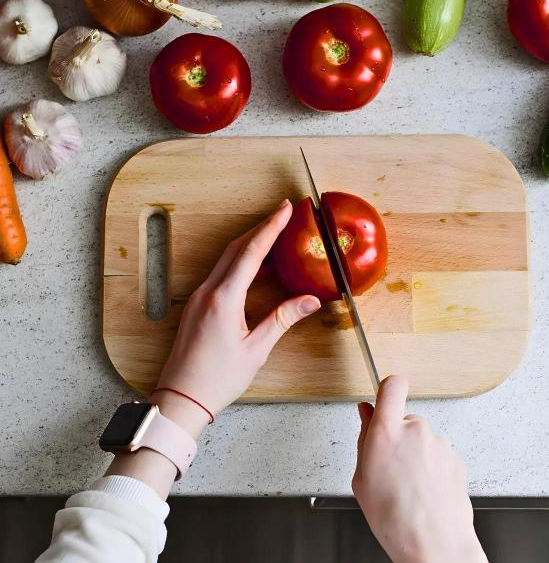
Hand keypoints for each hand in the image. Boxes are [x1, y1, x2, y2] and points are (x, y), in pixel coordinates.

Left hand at [150, 200, 320, 438]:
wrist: (180, 397)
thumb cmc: (217, 379)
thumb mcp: (255, 350)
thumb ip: (282, 319)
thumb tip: (310, 300)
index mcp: (224, 299)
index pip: (251, 253)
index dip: (271, 228)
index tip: (286, 209)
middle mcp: (208, 291)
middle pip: (236, 248)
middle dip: (261, 227)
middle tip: (284, 213)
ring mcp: (200, 297)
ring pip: (227, 259)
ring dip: (250, 243)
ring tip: (275, 234)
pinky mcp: (198, 305)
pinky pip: (221, 273)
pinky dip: (240, 262)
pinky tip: (256, 266)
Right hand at [352, 377, 487, 562]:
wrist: (434, 546)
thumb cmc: (395, 518)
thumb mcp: (361, 478)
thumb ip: (365, 438)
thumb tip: (367, 415)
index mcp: (387, 432)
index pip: (392, 385)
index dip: (387, 388)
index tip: (384, 395)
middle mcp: (416, 430)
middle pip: (404, 418)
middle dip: (398, 436)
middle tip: (391, 467)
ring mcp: (439, 443)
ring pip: (422, 439)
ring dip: (416, 454)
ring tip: (409, 486)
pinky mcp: (456, 457)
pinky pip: (438, 454)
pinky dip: (432, 467)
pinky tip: (425, 491)